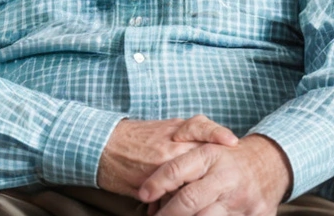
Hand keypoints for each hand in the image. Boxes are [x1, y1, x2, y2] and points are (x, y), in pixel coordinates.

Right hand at [97, 115, 238, 197]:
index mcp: (172, 130)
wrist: (101, 146)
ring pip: (188, 181)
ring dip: (198, 192)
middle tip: (226, 180)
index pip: (200, 127)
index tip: (231, 142)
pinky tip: (181, 208)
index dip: (216, 133)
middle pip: (201, 156)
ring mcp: (161, 166)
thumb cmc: (133, 137)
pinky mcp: (151, 184)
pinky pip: (170, 196)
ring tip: (209, 201)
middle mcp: (169, 146)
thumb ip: (185, 134)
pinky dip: (177, 202)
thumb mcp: (161, 128)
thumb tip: (212, 145)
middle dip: (214, 171)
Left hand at [138, 134, 291, 215]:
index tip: (143, 194)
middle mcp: (226, 177)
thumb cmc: (229, 157)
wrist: (271, 163)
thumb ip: (183, 147)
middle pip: (189, 200)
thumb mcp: (207, 141)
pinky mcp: (256, 215)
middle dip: (167, 212)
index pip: (176, 170)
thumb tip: (159, 162)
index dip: (156, 184)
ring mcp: (242, 200)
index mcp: (211, 156)